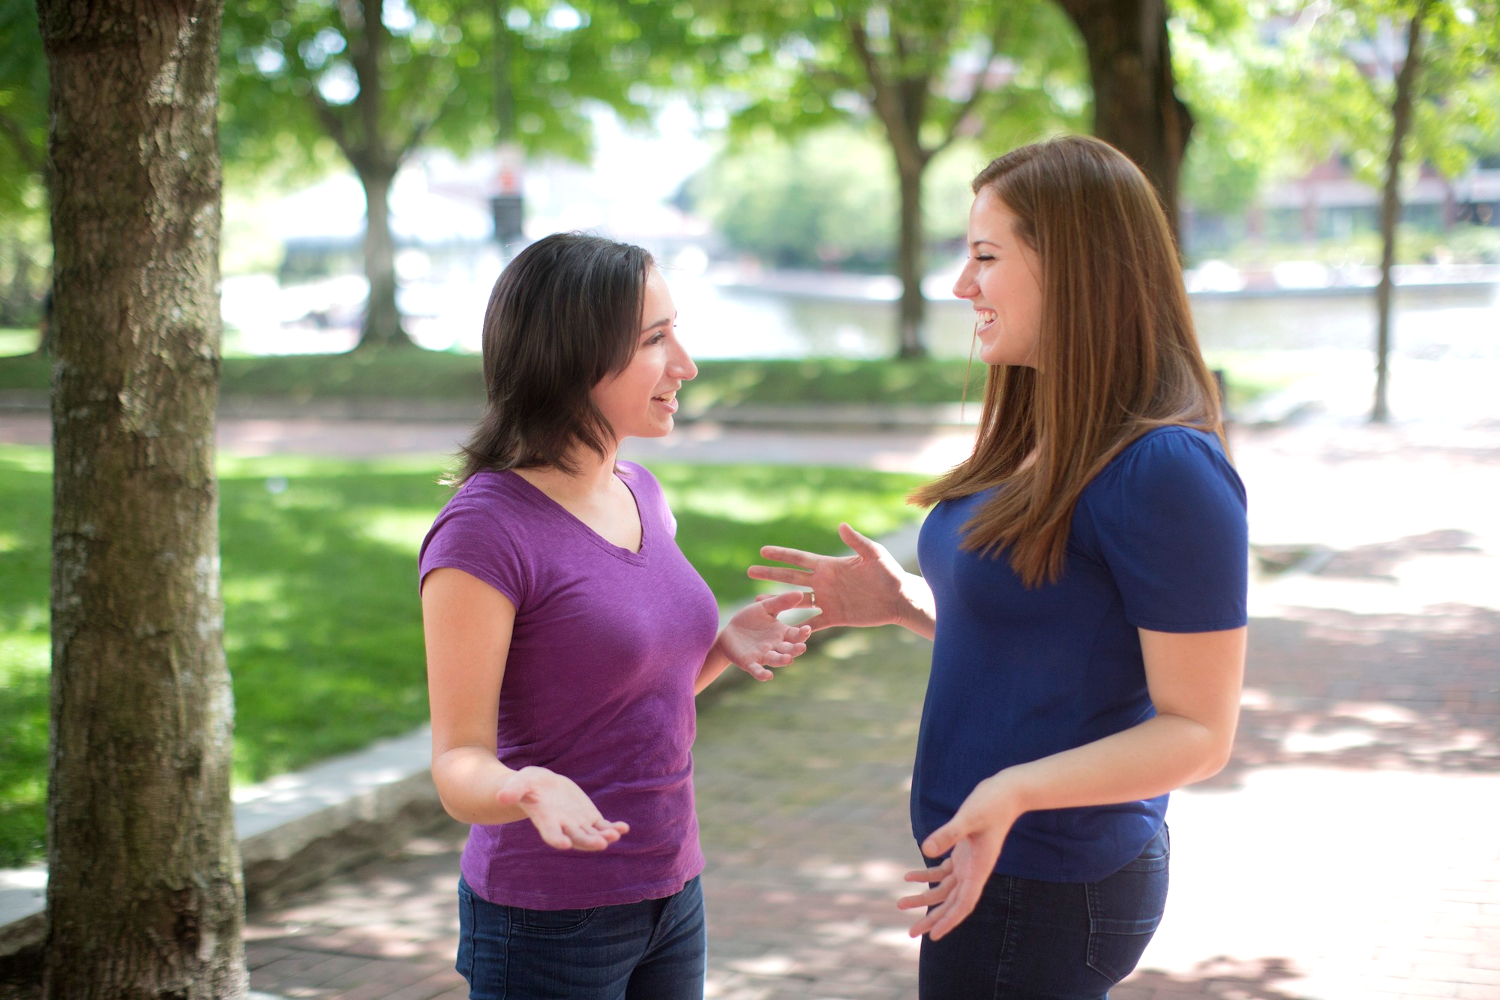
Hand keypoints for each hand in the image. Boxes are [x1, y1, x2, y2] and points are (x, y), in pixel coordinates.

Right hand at [495, 766, 629, 850]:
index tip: (564, 844)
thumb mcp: (519, 783)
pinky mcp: (589, 818)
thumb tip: (501, 797)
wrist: (542, 787)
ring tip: (616, 833)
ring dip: (605, 836)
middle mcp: (563, 827)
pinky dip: (613, 828)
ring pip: (593, 834)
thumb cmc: (527, 785)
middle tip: (601, 844)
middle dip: (589, 841)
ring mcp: (578, 824)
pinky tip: (624, 828)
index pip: (551, 833)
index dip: (557, 838)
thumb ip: (512, 790)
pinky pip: (603, 826)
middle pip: (577, 838)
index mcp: (546, 821)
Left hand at [717, 590, 812, 681]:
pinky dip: (762, 674)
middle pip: (789, 649)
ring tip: (788, 659)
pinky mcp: (750, 663)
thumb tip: (800, 593)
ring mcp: (763, 655)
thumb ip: (781, 602)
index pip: (795, 635)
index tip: (807, 629)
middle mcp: (775, 646)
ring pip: (775, 660)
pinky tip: (768, 676)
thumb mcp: (765, 607)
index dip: (802, 633)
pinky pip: (757, 670)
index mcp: (781, 633)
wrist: (729, 632)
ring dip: (782, 660)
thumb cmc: (750, 619)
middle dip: (795, 649)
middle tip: (801, 647)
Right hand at [748, 523, 907, 631]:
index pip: (799, 559)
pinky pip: (812, 623)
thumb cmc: (889, 573)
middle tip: (749, 571)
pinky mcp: (835, 617)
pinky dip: (798, 627)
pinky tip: (782, 631)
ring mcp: (828, 600)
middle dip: (770, 574)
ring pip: (796, 601)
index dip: (781, 555)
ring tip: (757, 601)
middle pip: (791, 577)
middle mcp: (824, 582)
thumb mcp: (874, 555)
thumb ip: (857, 542)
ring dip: (777, 601)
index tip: (762, 551)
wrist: (899, 598)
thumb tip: (841, 525)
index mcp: (829, 566)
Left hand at [896, 775, 1020, 939]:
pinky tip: (908, 876)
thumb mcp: (969, 817)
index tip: (933, 936)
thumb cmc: (991, 803)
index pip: (963, 904)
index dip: (949, 921)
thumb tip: (925, 850)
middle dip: (932, 918)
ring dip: (924, 897)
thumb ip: (949, 833)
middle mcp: (974, 871)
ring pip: (944, 888)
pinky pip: (943, 871)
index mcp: (978, 869)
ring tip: (901, 904)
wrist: (1007, 793)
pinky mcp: (963, 851)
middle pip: (951, 902)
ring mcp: (968, 862)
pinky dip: (926, 875)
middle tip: (911, 933)